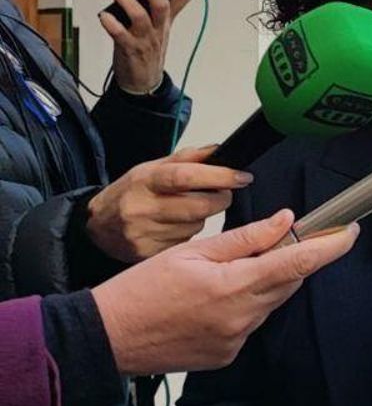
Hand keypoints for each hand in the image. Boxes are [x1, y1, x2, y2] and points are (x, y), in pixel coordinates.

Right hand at [85, 145, 252, 261]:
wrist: (96, 226)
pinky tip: (175, 228)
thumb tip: (220, 151)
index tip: (242, 177)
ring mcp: (144, 234)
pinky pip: (184, 243)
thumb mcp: (151, 168)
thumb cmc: (130, 193)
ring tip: (187, 211)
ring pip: (196, 227)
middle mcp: (143, 208)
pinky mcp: (148, 254)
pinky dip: (188, 235)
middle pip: (199, 207)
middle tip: (223, 194)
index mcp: (145, 181)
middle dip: (221, 200)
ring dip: (202, 218)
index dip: (220, 176)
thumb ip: (188, 158)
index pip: (187, 176)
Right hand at [92, 208, 356, 374]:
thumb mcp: (192, 251)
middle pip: (287, 282)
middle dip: (287, 260)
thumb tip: (284, 221)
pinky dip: (243, 305)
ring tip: (222, 274)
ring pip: (269, 301)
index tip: (347, 232)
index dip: (328, 247)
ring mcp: (236, 339)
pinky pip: (251, 322)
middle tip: (267, 243)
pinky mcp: (228, 354)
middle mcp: (242, 317)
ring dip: (261, 283)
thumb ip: (245, 238)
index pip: (298, 263)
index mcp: (234, 286)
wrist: (109, 337)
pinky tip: (212, 301)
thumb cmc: (142, 290)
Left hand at [99, 0, 204, 93]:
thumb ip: (138, 2)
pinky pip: (121, 35)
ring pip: (141, 17)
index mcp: (165, 22)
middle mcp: (158, 29)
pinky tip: (104, 16)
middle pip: (161, 4)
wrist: (142, 83)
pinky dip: (111, 24)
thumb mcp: (147, 26)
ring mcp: (145, 40)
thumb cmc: (144, 52)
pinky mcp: (130, 50)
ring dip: (126, 1)